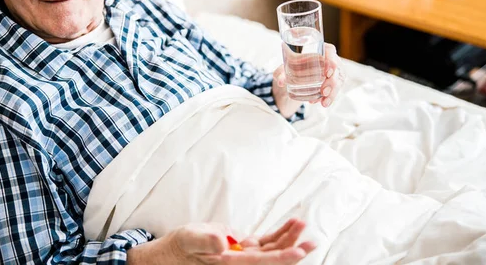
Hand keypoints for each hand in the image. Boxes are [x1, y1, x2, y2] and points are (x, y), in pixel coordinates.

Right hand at [127, 218, 314, 264]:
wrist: (174, 251)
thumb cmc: (179, 247)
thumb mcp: (189, 238)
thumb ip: (205, 240)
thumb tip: (223, 242)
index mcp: (230, 263)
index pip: (260, 262)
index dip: (281, 258)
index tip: (298, 251)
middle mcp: (240, 262)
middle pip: (272, 258)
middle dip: (293, 249)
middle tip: (312, 240)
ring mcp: (243, 255)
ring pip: (271, 249)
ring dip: (288, 238)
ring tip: (302, 225)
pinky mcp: (242, 248)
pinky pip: (264, 242)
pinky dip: (278, 234)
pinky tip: (290, 226)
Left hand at [273, 43, 343, 115]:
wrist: (293, 78)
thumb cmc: (290, 68)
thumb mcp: (283, 70)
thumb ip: (280, 74)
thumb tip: (281, 82)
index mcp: (318, 50)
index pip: (329, 51)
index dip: (331, 61)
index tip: (327, 73)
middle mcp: (328, 59)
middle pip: (336, 68)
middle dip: (332, 81)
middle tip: (323, 92)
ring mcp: (333, 71)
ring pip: (338, 81)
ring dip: (333, 93)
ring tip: (324, 102)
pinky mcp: (333, 82)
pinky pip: (336, 89)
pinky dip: (330, 97)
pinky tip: (322, 103)